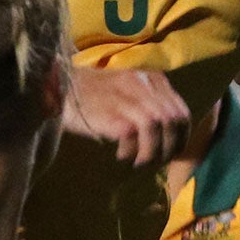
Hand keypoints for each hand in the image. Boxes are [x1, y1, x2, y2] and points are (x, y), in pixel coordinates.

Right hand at [62, 65, 190, 167]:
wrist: (57, 88)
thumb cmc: (91, 93)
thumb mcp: (126, 89)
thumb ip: (148, 103)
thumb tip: (169, 135)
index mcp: (150, 77)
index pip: (181, 110)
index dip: (182, 135)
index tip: (173, 151)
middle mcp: (141, 84)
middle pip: (172, 120)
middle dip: (170, 147)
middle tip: (157, 161)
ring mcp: (125, 97)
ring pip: (156, 128)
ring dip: (151, 152)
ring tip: (139, 162)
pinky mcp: (111, 113)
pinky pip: (133, 136)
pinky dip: (131, 152)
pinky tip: (121, 156)